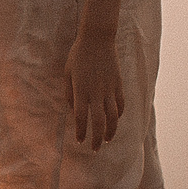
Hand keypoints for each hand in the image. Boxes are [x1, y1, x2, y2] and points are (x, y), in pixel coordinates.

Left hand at [66, 27, 122, 149]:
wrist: (97, 39)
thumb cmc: (78, 56)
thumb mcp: (67, 74)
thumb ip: (70, 94)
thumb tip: (74, 112)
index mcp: (81, 90)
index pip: (81, 117)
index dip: (80, 131)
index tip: (79, 141)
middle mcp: (96, 92)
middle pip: (99, 122)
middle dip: (97, 138)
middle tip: (95, 149)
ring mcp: (109, 88)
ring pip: (113, 117)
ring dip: (111, 131)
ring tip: (107, 140)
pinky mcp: (118, 84)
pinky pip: (120, 104)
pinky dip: (118, 115)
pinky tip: (115, 121)